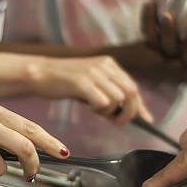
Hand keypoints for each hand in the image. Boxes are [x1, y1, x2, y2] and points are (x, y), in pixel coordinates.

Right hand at [28, 56, 152, 124]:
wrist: (39, 74)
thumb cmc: (64, 83)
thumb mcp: (90, 86)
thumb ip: (108, 96)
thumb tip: (125, 115)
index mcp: (108, 64)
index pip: (132, 86)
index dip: (140, 106)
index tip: (147, 120)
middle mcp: (104, 66)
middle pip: (131, 92)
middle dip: (128, 112)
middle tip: (116, 122)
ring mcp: (93, 73)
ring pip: (118, 98)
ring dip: (109, 111)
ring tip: (95, 109)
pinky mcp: (82, 82)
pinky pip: (103, 102)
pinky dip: (99, 109)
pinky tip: (88, 106)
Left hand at [140, 1, 186, 75]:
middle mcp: (175, 60)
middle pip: (169, 48)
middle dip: (168, 32)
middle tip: (168, 16)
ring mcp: (162, 53)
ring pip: (154, 41)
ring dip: (153, 24)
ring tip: (157, 7)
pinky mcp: (152, 43)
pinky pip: (146, 32)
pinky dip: (146, 18)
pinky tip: (149, 2)